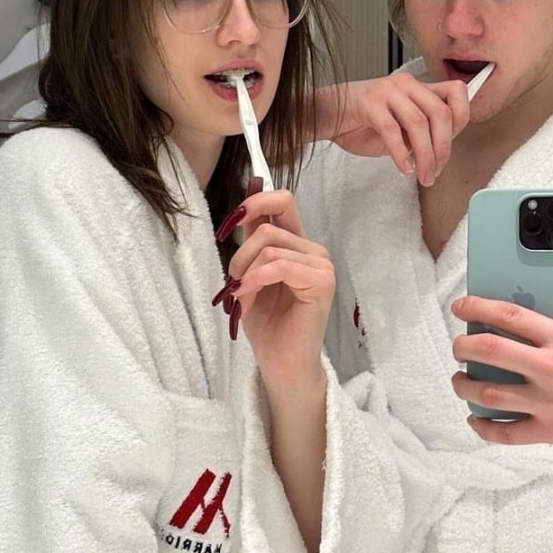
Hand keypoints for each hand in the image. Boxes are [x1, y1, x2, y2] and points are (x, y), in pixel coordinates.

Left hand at [225, 188, 330, 552]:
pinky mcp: (320, 281)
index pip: (282, 200)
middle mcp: (314, 249)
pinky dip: (254, 280)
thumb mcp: (250, 273)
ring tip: (241, 298)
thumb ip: (251, 237)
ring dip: (244, 272)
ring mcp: (321, 264)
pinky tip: (247, 299)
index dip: (255, 200)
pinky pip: (278, 265)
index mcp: (298, 243)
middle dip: (239, 253)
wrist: (281, 364)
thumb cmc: (266, 323)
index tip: (231, 220)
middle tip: (233, 282)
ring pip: (269, 245)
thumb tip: (249, 189)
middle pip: (267, 226)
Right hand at [313, 75, 469, 185]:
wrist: (329, 115)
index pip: (456, 93)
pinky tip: (403, 167)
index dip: (461, 120)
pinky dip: (401, 153)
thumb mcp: (402, 126)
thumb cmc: (364, 123)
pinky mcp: (369, 103)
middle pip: (440, 112)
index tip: (450, 146)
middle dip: (443, 147)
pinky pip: (392, 129)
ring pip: (418, 123)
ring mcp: (388, 91)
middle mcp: (407, 84)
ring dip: (425, 155)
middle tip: (436, 171)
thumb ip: (423, 131)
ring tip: (422, 175)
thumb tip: (443, 151)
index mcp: (419, 88)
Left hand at [450, 295, 552, 458]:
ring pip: (487, 393)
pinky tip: (476, 418)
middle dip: (463, 346)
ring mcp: (552, 404)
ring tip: (462, 379)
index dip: (476, 307)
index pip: (508, 315)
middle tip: (459, 345)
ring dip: (464, 385)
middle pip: (488, 352)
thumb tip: (513, 331)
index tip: (461, 305)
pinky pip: (505, 432)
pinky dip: (483, 426)